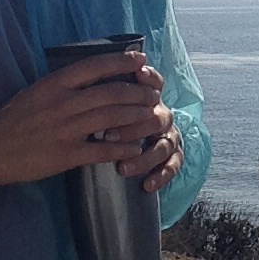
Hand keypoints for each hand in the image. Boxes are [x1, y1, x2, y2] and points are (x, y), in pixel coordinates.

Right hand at [0, 50, 164, 187]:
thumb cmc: (14, 118)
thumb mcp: (36, 91)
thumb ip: (64, 84)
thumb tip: (96, 74)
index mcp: (54, 84)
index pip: (94, 66)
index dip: (121, 62)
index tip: (141, 60)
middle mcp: (62, 103)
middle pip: (110, 92)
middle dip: (138, 92)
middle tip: (154, 94)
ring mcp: (64, 129)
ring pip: (111, 117)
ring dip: (136, 115)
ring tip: (151, 114)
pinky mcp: (65, 155)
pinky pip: (101, 150)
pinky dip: (122, 147)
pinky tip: (135, 146)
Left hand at [91, 62, 183, 191]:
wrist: (136, 140)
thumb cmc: (112, 118)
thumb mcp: (106, 103)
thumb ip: (103, 90)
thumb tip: (84, 76)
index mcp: (148, 96)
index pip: (154, 82)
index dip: (149, 78)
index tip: (137, 74)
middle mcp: (162, 114)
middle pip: (156, 117)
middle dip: (133, 127)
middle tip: (108, 135)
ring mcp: (169, 134)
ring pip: (164, 144)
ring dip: (145, 157)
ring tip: (122, 169)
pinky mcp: (173, 154)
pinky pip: (174, 164)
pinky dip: (163, 174)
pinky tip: (147, 185)